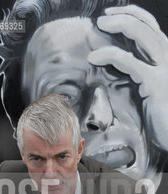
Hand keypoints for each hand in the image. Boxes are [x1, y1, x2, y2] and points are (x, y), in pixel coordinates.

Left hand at [88, 5, 167, 150]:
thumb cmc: (160, 116)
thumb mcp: (148, 89)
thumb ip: (138, 73)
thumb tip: (116, 65)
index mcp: (165, 59)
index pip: (151, 28)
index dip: (133, 16)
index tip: (111, 15)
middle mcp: (167, 59)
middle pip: (148, 25)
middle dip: (124, 15)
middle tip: (102, 18)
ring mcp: (164, 69)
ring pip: (143, 35)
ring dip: (120, 25)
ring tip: (100, 25)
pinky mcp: (156, 83)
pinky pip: (131, 62)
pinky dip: (110, 56)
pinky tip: (95, 57)